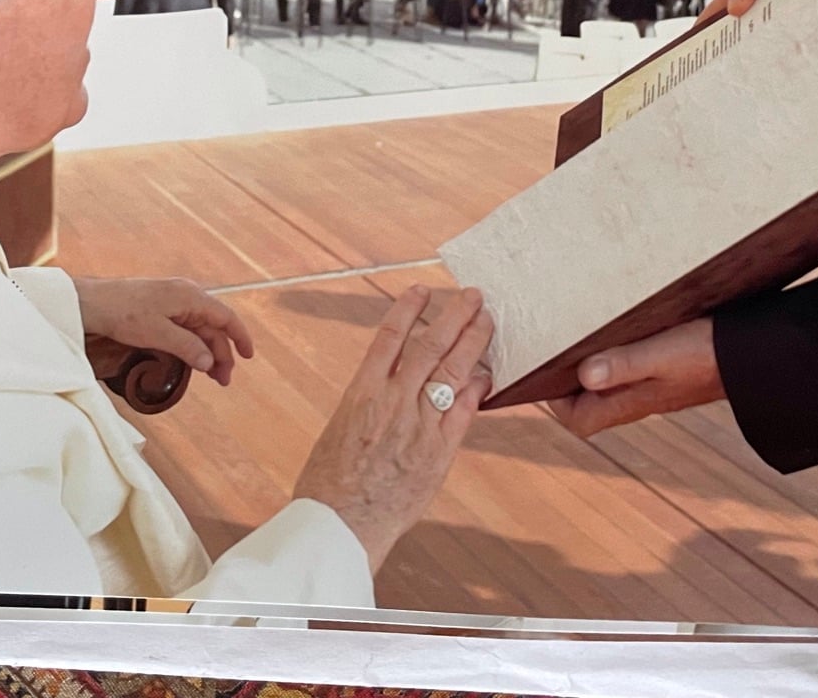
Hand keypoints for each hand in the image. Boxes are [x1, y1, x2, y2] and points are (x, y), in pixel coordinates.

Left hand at [74, 276, 253, 385]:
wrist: (89, 302)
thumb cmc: (122, 313)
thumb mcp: (157, 333)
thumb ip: (186, 347)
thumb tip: (210, 362)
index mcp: (190, 296)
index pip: (225, 317)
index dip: (240, 337)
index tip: (248, 358)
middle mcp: (185, 297)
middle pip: (213, 326)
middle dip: (221, 353)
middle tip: (222, 381)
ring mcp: (172, 303)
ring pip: (198, 329)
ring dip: (206, 352)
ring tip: (210, 375)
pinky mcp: (159, 311)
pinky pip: (184, 329)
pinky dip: (192, 346)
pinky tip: (190, 360)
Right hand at [293, 285, 492, 567]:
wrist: (340, 526)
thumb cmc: (330, 483)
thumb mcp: (341, 428)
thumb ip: (370, 402)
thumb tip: (390, 382)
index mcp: (361, 393)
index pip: (389, 337)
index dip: (408, 309)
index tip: (422, 291)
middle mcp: (392, 402)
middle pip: (430, 345)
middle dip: (454, 315)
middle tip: (471, 295)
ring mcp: (418, 425)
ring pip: (452, 370)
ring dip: (472, 341)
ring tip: (486, 320)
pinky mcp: (438, 451)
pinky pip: (463, 410)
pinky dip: (476, 388)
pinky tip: (487, 372)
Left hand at [547, 319, 722, 438]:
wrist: (750, 356)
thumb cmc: (707, 354)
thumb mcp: (661, 354)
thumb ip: (624, 364)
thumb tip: (585, 375)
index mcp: (631, 401)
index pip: (579, 421)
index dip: (556, 403)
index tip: (545, 371)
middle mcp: (638, 399)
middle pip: (589, 403)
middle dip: (566, 382)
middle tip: (552, 347)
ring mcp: (651, 388)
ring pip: (607, 386)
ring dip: (589, 366)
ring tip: (574, 336)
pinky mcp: (664, 373)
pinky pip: (626, 372)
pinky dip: (612, 356)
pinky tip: (613, 331)